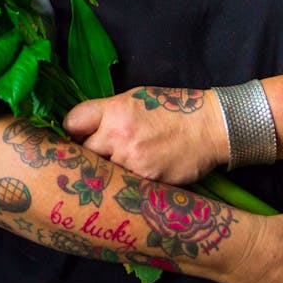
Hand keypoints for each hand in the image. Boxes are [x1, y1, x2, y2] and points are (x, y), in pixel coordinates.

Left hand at [63, 85, 227, 183]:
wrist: (209, 127)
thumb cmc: (174, 108)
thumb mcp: (138, 98)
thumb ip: (111, 111)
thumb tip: (88, 126)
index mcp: (115, 110)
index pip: (73, 121)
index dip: (73, 129)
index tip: (77, 134)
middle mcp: (118, 136)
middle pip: (83, 152)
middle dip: (88, 153)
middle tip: (97, 154)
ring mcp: (131, 162)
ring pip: (103, 172)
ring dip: (108, 171)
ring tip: (120, 166)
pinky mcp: (145, 181)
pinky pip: (124, 185)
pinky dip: (126, 182)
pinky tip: (136, 175)